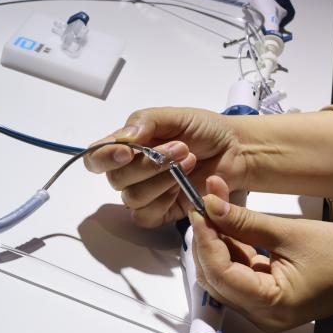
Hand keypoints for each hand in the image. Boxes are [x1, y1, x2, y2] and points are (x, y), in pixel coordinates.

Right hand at [84, 107, 250, 227]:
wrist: (237, 150)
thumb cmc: (205, 130)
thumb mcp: (175, 116)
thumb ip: (146, 121)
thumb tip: (123, 139)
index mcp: (125, 148)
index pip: (96, 158)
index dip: (104, 158)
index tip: (127, 152)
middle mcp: (129, 173)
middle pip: (115, 179)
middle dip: (148, 165)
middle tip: (181, 149)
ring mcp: (143, 195)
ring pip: (133, 198)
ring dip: (162, 180)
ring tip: (190, 162)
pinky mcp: (159, 213)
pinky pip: (146, 216)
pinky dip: (164, 201)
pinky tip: (182, 187)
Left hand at [190, 176, 332, 331]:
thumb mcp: (293, 234)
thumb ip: (246, 222)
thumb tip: (212, 207)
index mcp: (271, 305)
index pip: (220, 273)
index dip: (205, 240)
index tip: (200, 210)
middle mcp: (262, 315)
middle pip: (215, 276)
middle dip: (207, 239)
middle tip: (204, 206)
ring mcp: (263, 310)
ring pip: (223, 274)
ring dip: (217, 242)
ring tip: (216, 208)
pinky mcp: (267, 299)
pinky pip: (239, 274)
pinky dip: (232, 249)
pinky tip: (230, 224)